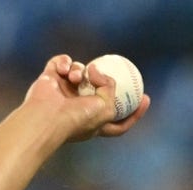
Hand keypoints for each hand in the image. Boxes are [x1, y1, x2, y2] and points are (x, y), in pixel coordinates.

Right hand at [23, 55, 149, 141]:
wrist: (47, 117)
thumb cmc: (77, 118)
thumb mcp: (106, 109)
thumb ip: (110, 88)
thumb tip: (97, 71)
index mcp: (95, 123)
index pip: (119, 121)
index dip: (135, 112)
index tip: (146, 99)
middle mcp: (79, 108)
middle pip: (98, 90)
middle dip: (105, 80)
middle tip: (119, 69)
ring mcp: (64, 92)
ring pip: (80, 72)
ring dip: (80, 71)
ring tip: (77, 77)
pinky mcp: (50, 79)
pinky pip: (61, 63)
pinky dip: (64, 63)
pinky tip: (64, 69)